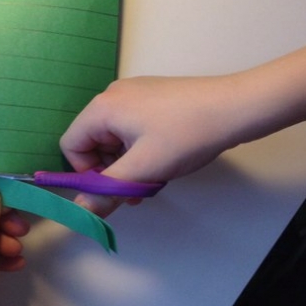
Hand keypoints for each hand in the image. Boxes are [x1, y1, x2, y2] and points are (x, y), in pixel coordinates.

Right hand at [60, 75, 240, 216]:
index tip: (113, 190)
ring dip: (127, 163)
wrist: (235, 107)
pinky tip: (164, 158)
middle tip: (135, 191)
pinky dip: (140, 148)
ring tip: (154, 177)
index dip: (85, 173)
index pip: (70, 144)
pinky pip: (132, 127)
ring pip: (114, 137)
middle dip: (109, 171)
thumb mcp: (143, 169)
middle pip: (92, 141)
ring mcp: (134, 93)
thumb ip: (107, 191)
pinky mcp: (153, 96)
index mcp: (102, 108)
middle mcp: (113, 95)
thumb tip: (79, 212)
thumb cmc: (185, 135)